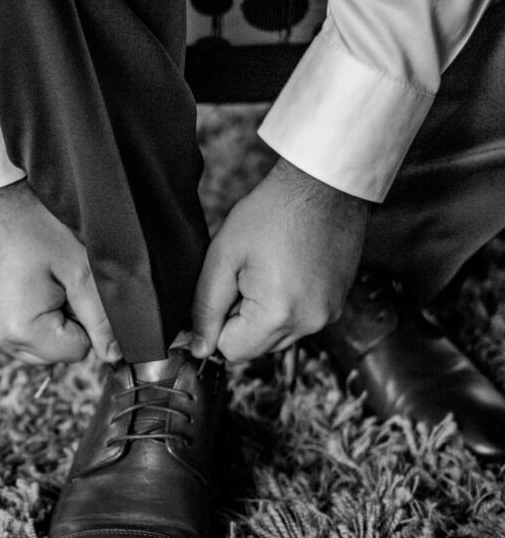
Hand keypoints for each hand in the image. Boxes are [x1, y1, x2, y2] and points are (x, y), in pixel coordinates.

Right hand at [0, 180, 120, 364]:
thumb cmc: (31, 226)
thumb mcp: (77, 269)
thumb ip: (100, 316)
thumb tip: (114, 354)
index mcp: (20, 330)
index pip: (77, 351)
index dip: (84, 320)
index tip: (70, 286)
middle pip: (54, 354)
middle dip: (63, 323)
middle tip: (54, 280)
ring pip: (35, 346)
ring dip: (45, 321)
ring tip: (37, 281)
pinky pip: (15, 334)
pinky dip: (26, 316)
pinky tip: (22, 283)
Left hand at [191, 158, 368, 361]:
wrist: (323, 186)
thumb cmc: (272, 211)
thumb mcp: (223, 256)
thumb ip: (206, 308)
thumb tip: (199, 349)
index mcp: (277, 315)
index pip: (231, 351)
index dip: (220, 322)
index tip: (229, 287)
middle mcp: (309, 324)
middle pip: (257, 347)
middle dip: (243, 319)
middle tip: (250, 274)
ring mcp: (328, 316)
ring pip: (278, 336)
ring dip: (266, 313)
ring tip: (272, 269)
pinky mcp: (338, 304)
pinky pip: (301, 321)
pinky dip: (289, 304)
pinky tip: (290, 269)